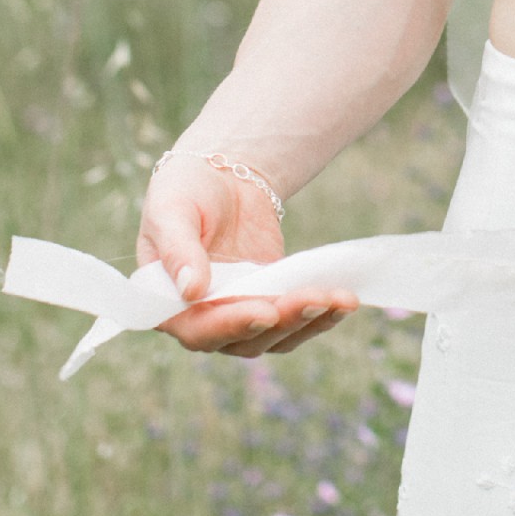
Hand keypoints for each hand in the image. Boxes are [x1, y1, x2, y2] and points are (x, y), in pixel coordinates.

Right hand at [136, 151, 357, 356]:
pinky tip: (345, 300)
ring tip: (340, 300)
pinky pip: (295, 319)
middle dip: (284, 320)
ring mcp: (240, 314)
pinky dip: (321, 314)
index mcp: (169, 305)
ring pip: (276, 335)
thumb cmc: (184, 191)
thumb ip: (178, 249)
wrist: (221, 176)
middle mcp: (204, 319)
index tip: (265, 311)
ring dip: (310, 321)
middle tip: (316, 299)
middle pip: (245, 338)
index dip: (232, 325)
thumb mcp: (171, 211)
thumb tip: (191, 291)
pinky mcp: (271, 301)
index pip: (199, 330)